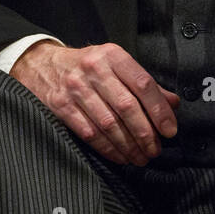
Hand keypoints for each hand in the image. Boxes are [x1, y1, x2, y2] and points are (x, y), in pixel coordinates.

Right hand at [10, 41, 179, 165]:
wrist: (41, 65)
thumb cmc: (86, 66)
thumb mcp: (115, 64)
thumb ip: (143, 83)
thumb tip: (173, 103)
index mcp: (113, 56)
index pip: (143, 84)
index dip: (159, 110)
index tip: (169, 130)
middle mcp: (94, 69)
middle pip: (127, 107)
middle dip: (145, 133)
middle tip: (155, 150)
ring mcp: (76, 88)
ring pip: (109, 123)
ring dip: (128, 145)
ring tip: (140, 157)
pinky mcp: (61, 106)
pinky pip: (89, 133)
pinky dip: (107, 148)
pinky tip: (119, 156)